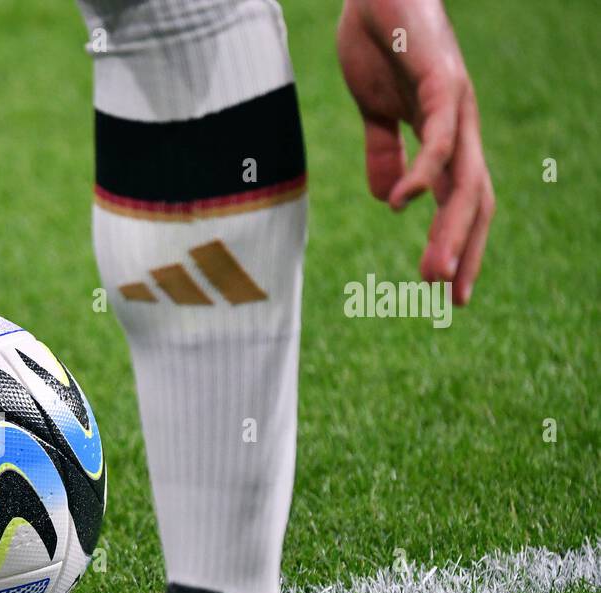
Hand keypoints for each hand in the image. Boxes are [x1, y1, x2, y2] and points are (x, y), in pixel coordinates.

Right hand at [337, 0, 492, 303]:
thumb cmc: (377, 39)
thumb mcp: (373, 108)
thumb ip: (383, 152)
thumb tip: (391, 201)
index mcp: (444, 136)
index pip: (461, 201)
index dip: (458, 244)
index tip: (448, 291)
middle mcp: (461, 125)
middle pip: (473, 200)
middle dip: (463, 251)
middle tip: (449, 299)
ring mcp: (456, 105)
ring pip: (463, 180)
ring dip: (450, 230)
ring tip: (433, 272)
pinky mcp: (441, 80)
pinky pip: (437, 137)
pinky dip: (424, 172)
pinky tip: (404, 203)